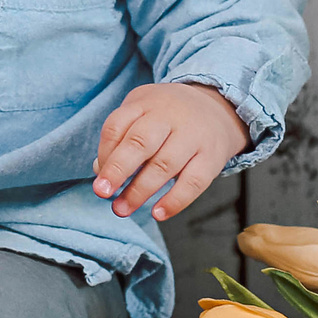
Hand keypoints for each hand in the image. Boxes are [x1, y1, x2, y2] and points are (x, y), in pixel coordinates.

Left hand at [92, 82, 247, 221]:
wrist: (218, 109)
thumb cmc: (169, 116)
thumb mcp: (142, 111)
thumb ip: (119, 137)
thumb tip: (100, 168)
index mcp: (147, 103)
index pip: (117, 125)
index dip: (105, 153)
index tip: (99, 176)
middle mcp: (170, 116)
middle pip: (140, 142)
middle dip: (118, 169)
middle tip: (102, 192)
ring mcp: (193, 136)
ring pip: (164, 164)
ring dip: (140, 191)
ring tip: (122, 209)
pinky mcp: (212, 157)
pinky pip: (194, 182)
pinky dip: (175, 200)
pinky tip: (157, 214)